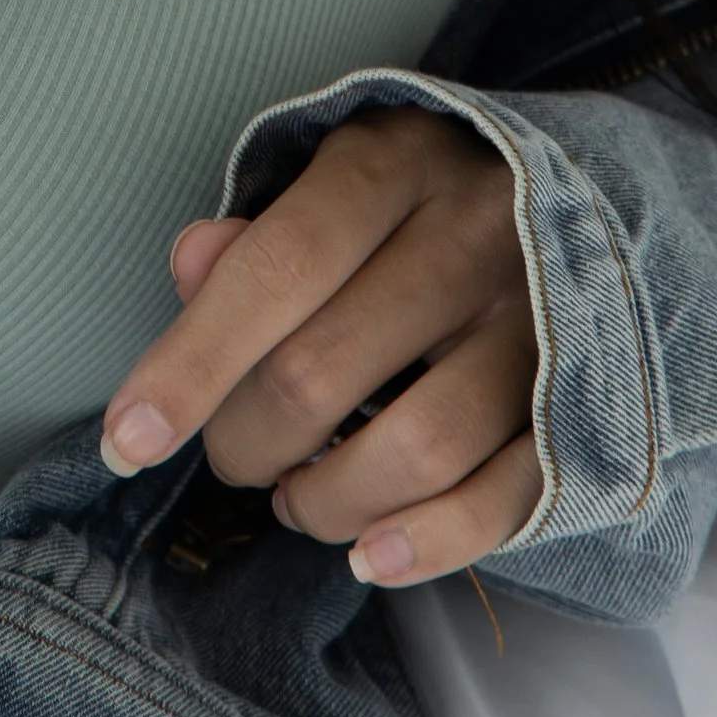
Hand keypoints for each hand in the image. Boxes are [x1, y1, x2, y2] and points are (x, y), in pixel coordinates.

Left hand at [99, 106, 541, 587]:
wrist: (587, 197)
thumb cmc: (413, 203)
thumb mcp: (332, 184)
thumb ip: (256, 234)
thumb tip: (190, 264)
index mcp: (392, 162)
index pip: (274, 269)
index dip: (191, 362)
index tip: (127, 438)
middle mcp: (475, 232)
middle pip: (325, 371)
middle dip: (248, 441)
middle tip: (233, 456)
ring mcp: (542, 318)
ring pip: (417, 447)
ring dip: (330, 501)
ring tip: (297, 497)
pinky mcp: (589, 397)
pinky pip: (507, 496)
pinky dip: (430, 544)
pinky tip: (372, 554)